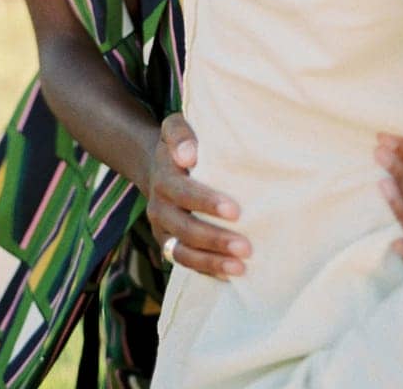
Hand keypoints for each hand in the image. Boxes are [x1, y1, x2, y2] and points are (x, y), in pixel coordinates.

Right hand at [146, 114, 250, 280]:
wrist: (156, 164)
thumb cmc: (181, 144)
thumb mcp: (174, 128)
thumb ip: (180, 134)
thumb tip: (189, 154)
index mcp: (163, 176)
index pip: (183, 192)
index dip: (206, 202)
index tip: (235, 211)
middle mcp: (159, 205)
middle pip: (184, 228)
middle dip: (215, 239)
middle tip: (246, 247)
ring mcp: (162, 228)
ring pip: (182, 252)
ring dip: (211, 262)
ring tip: (241, 267)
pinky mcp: (168, 244)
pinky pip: (183, 263)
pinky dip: (205, 270)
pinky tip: (230, 275)